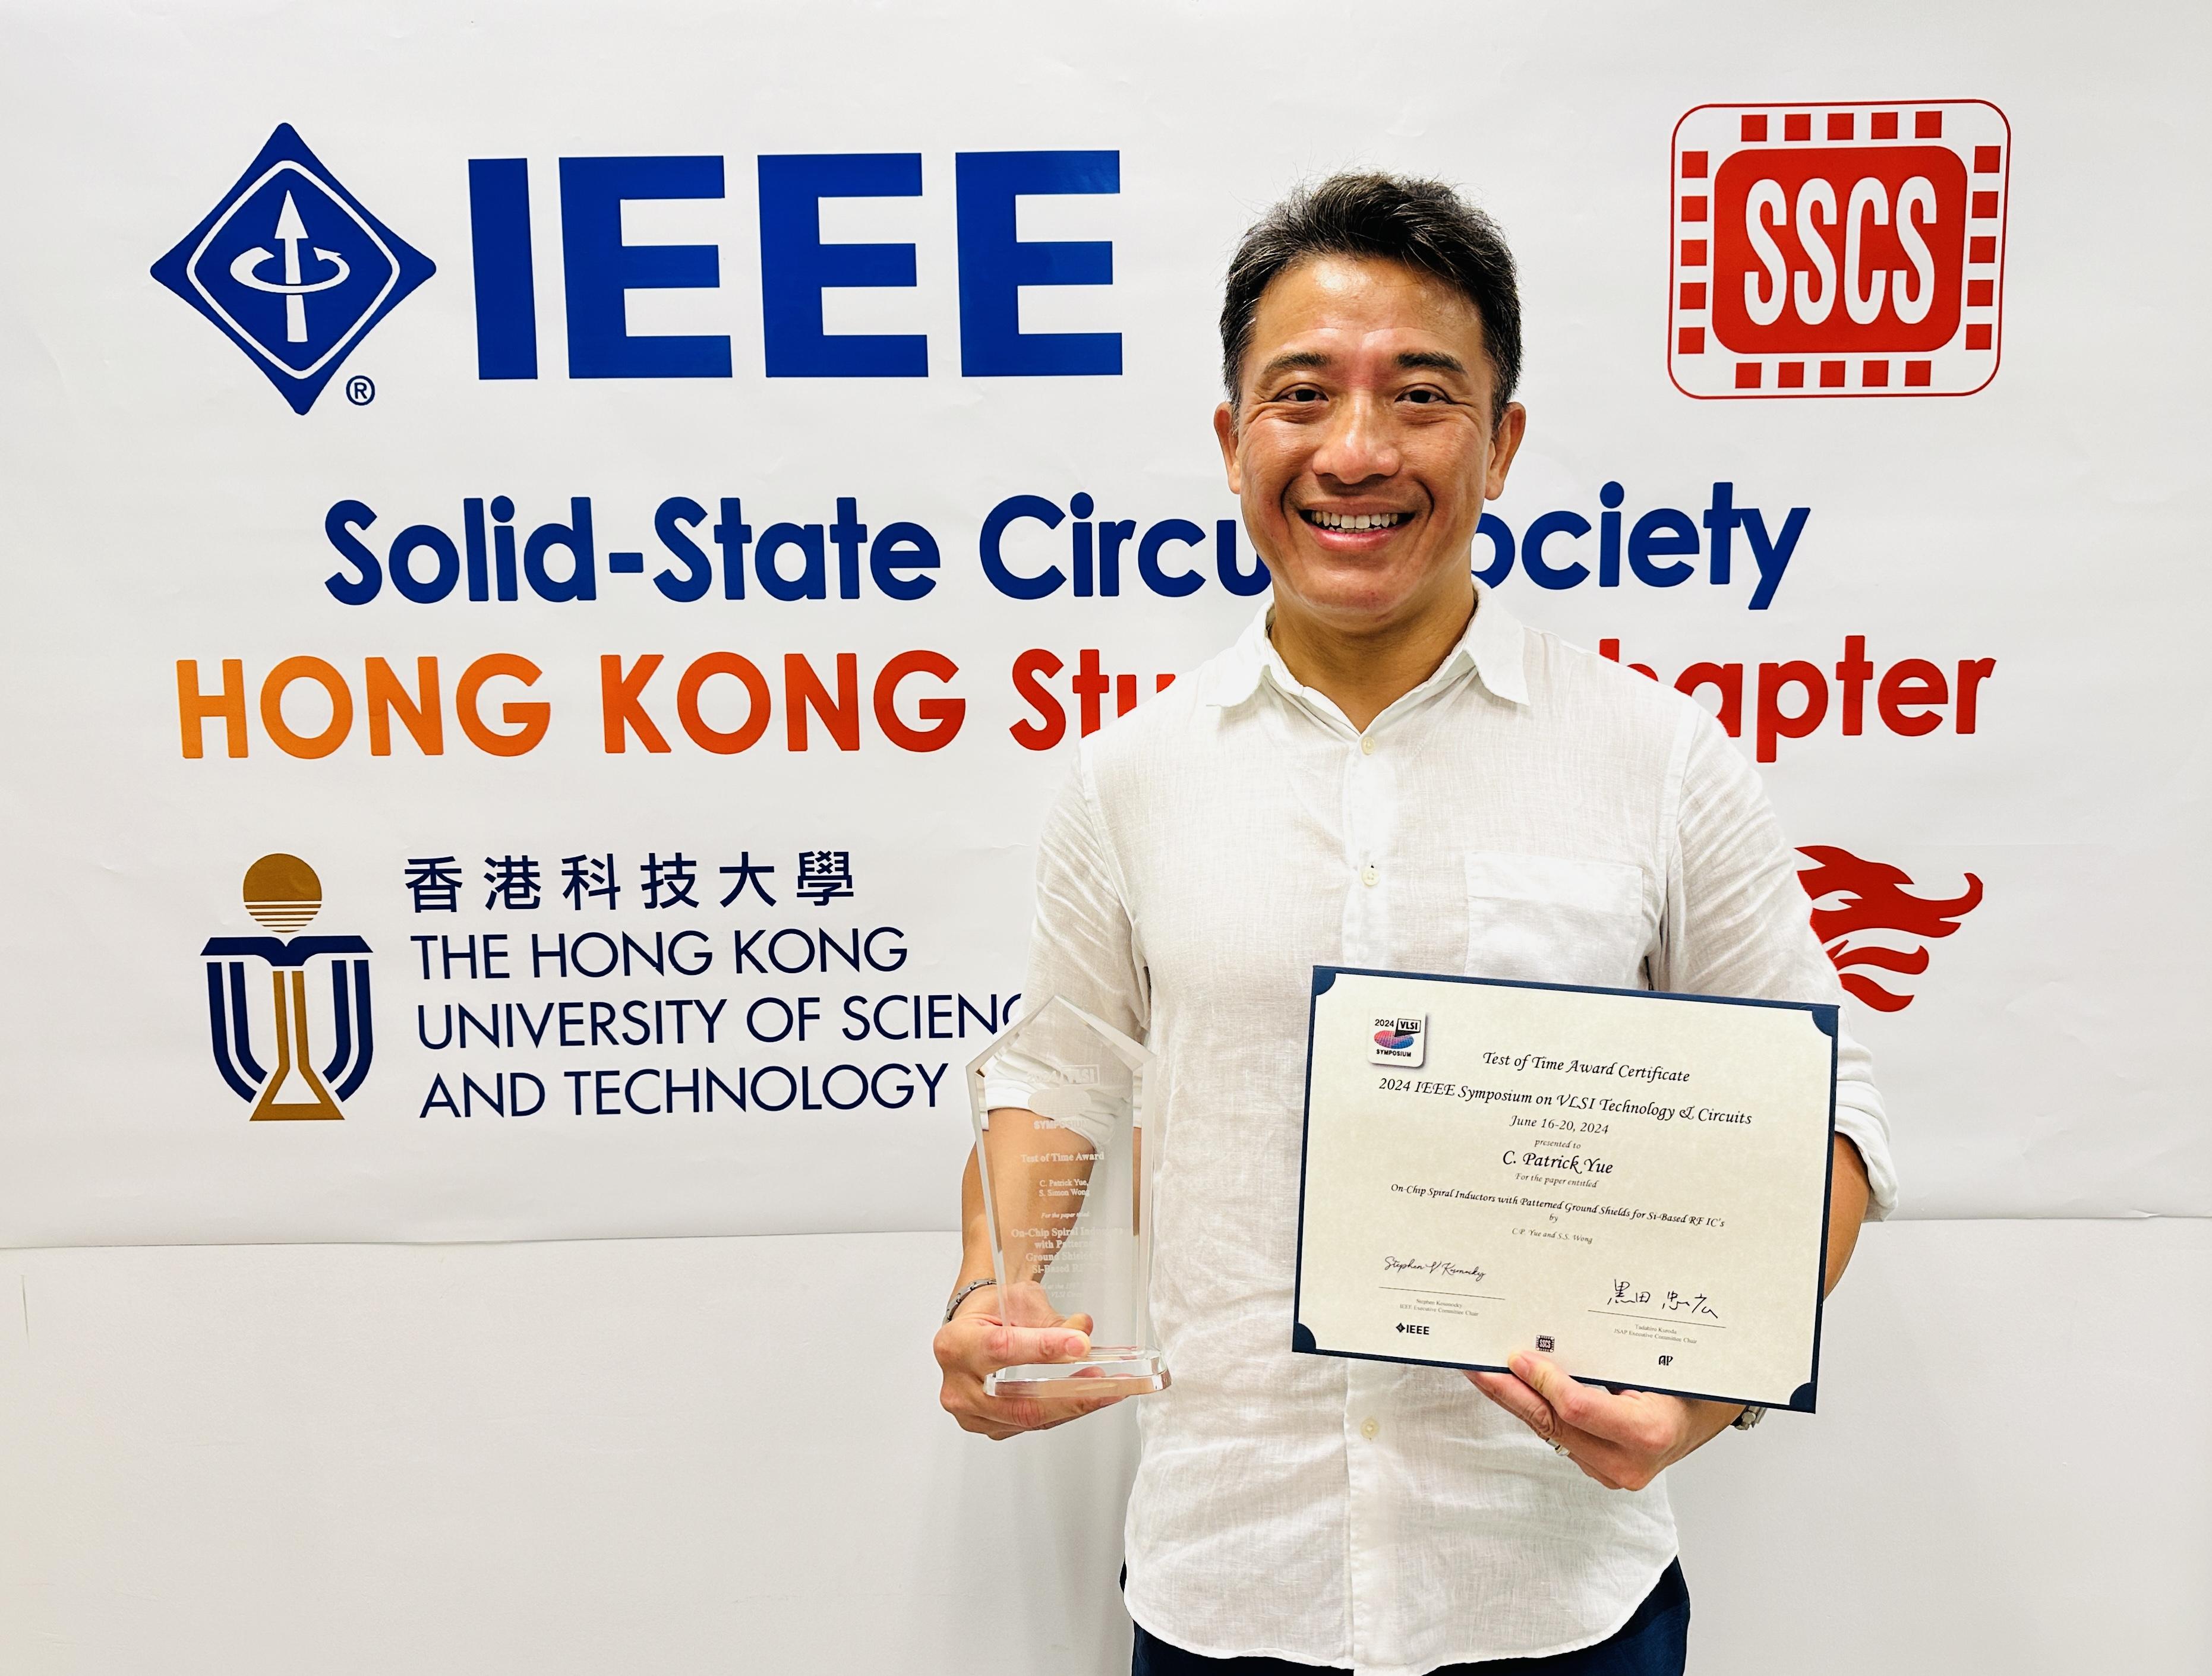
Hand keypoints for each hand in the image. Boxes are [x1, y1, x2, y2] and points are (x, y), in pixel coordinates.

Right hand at [933, 1282, 1130, 1440]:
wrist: (975, 1329)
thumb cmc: (991, 1311)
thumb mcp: (1018, 1300)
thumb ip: (1050, 1320)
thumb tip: (1082, 1332)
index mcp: (956, 1344)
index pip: (1002, 1349)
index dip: (1043, 1348)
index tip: (1079, 1344)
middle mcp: (958, 1386)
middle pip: (1018, 1402)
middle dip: (1068, 1394)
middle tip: (1104, 1381)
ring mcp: (972, 1414)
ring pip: (1029, 1419)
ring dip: (1074, 1405)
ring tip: (1109, 1388)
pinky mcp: (990, 1428)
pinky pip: (1032, 1425)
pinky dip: (1064, 1412)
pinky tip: (1088, 1398)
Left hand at [1467, 1352, 1740, 1490]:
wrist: (1709, 1416)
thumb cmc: (1690, 1384)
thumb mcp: (1658, 1365)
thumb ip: (1611, 1360)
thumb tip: (1552, 1340)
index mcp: (1648, 1433)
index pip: (1578, 1409)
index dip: (1543, 1382)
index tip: (1517, 1356)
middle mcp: (1627, 1463)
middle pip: (1554, 1424)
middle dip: (1510, 1393)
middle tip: (1476, 1367)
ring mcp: (1612, 1472)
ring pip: (1551, 1432)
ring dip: (1517, 1402)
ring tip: (1485, 1373)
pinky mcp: (1600, 1471)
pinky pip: (1560, 1437)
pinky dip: (1537, 1412)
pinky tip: (1515, 1390)